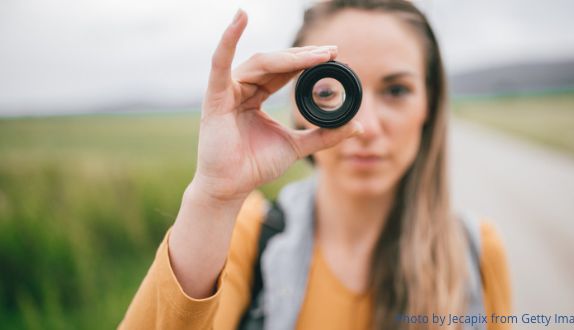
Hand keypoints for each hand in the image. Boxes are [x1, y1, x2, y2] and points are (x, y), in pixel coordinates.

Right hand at [191, 9, 362, 201]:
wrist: (232, 188)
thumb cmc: (256, 166)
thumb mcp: (296, 146)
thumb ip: (323, 136)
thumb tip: (356, 126)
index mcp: (257, 95)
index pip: (284, 71)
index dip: (308, 62)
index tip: (334, 56)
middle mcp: (242, 88)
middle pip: (275, 64)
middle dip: (304, 57)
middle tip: (332, 52)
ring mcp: (227, 91)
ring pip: (260, 63)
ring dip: (289, 57)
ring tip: (317, 55)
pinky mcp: (215, 97)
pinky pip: (220, 63)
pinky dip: (228, 38)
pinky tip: (240, 18)